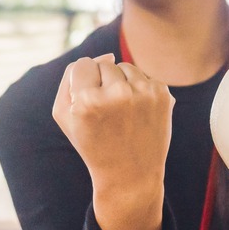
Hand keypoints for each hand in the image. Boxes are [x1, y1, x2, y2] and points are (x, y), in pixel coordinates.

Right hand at [52, 54, 173, 229]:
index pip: (83, 65)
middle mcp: (117, 94)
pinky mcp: (163, 95)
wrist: (129, 175)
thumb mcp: (65, 115)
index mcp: (88, 100)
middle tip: (107, 115)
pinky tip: (137, 115)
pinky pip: (144, 77)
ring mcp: (144, 93)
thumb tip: (107, 54)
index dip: (83, 84)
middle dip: (102, 83)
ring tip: (122, 114)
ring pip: (125, 66)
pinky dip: (139, 91)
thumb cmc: (92, 143)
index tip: (88, 104)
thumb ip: (71, 76)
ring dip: (121, 83)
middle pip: (104, 63)